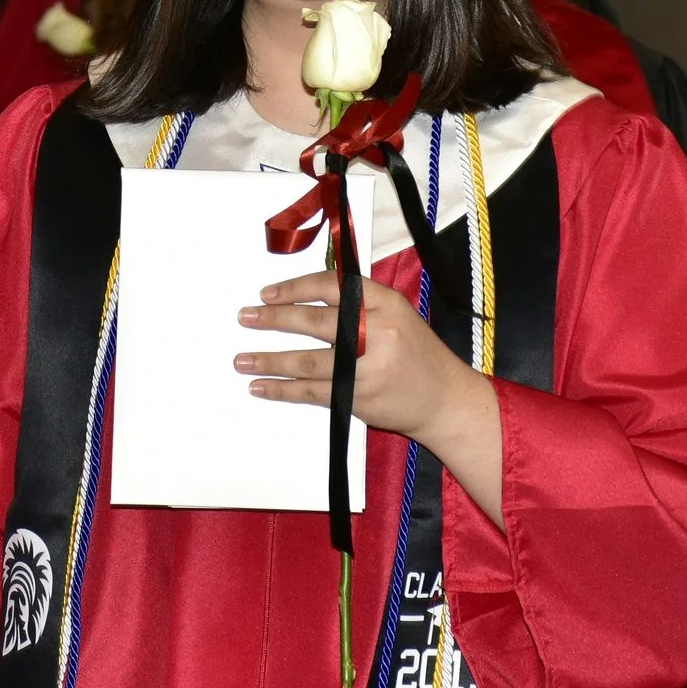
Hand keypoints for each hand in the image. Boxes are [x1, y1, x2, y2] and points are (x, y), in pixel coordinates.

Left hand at [236, 271, 493, 451]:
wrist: (444, 400)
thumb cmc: (415, 352)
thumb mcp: (396, 314)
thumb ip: (359, 302)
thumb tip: (306, 292)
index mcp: (385, 303)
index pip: (332, 287)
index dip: (295, 288)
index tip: (268, 293)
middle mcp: (377, 332)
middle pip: (315, 321)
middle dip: (275, 319)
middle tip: (245, 317)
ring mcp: (368, 368)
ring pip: (308, 361)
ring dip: (270, 360)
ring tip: (242, 359)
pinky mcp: (359, 398)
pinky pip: (313, 392)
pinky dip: (284, 389)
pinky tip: (262, 386)